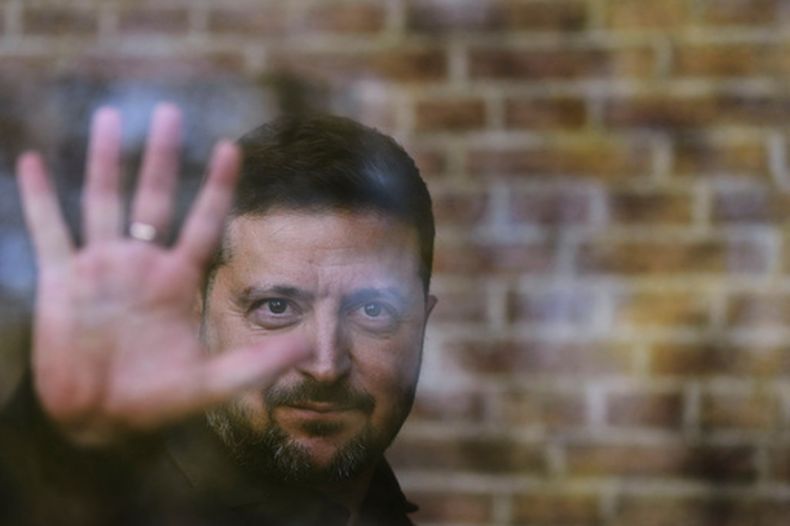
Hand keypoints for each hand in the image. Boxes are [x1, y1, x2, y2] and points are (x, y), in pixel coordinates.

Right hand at [17, 104, 307, 444]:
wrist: (100, 421)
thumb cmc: (158, 401)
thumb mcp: (213, 384)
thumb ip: (259, 363)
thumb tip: (310, 346)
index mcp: (178, 281)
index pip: (204, 222)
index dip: (218, 186)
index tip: (232, 147)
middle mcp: (142, 265)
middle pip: (155, 198)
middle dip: (163, 157)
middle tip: (172, 113)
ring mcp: (100, 269)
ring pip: (103, 202)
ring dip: (106, 161)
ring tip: (112, 117)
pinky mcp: (61, 282)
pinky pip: (50, 231)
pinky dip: (40, 199)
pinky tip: (33, 160)